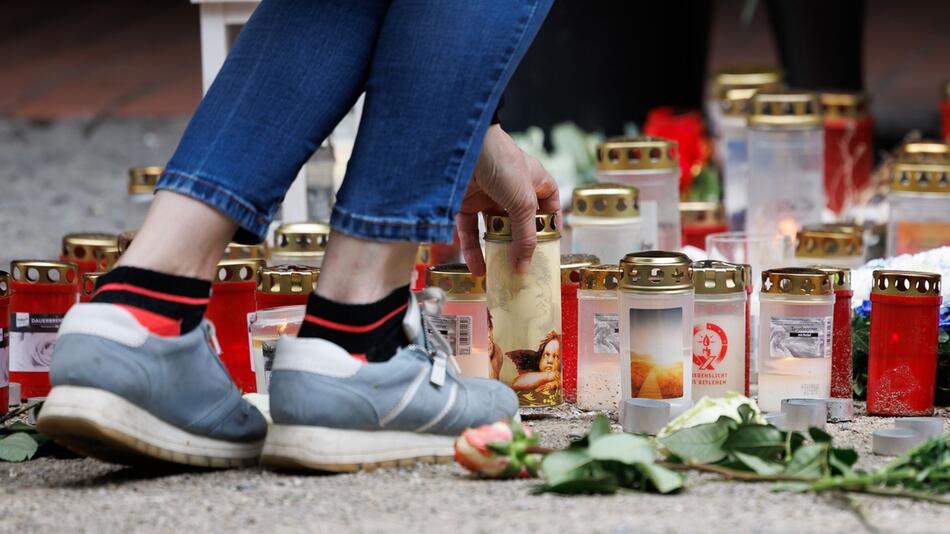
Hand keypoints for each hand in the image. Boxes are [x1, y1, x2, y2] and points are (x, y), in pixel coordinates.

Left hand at [457, 125, 559, 274]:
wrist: (466, 144)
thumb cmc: (503, 164)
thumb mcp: (523, 203)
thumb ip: (525, 237)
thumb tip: (525, 266)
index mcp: (534, 181)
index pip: (548, 206)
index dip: (550, 227)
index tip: (549, 249)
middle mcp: (512, 188)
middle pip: (519, 223)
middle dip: (520, 246)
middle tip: (522, 269)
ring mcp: (488, 194)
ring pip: (493, 229)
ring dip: (495, 251)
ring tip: (499, 275)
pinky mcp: (465, 200)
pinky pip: (470, 230)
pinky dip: (473, 249)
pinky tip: (477, 268)